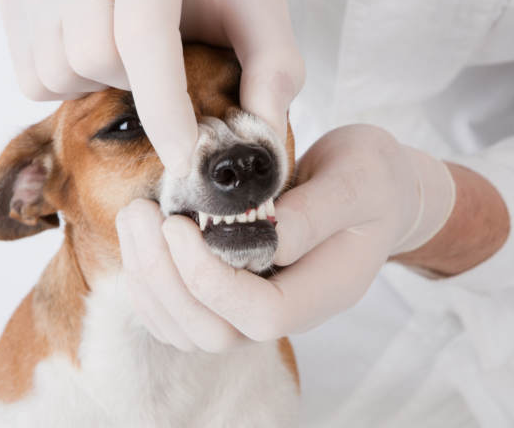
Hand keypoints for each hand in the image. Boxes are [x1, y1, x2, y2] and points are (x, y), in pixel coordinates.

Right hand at [0, 0, 303, 174]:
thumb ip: (273, 64)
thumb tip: (262, 136)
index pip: (144, 38)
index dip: (164, 110)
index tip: (184, 160)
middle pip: (96, 59)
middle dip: (136, 83)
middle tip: (162, 59)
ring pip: (55, 72)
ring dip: (99, 84)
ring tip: (128, 52)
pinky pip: (28, 72)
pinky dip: (65, 79)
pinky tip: (97, 50)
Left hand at [116, 125, 455, 350]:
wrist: (377, 188)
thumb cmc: (373, 180)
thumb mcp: (358, 180)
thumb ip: (314, 211)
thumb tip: (259, 231)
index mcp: (325, 289)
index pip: (262, 315)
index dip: (212, 279)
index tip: (179, 224)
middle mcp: (290, 309)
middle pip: (216, 333)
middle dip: (167, 280)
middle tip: (141, 214)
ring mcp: (260, 304)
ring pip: (191, 329)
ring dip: (151, 280)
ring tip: (135, 217)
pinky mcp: (237, 290)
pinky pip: (183, 311)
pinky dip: (152, 282)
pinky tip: (142, 238)